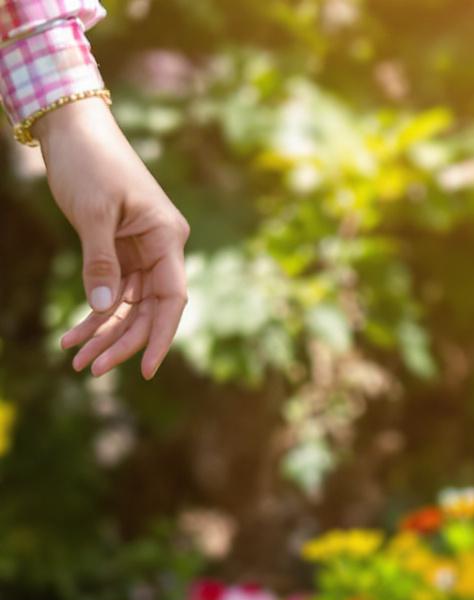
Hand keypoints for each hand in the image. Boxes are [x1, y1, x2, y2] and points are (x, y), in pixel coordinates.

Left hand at [36, 96, 189, 378]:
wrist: (74, 128)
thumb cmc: (90, 163)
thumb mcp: (92, 213)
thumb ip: (100, 262)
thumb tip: (101, 308)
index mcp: (167, 238)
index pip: (171, 298)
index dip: (161, 336)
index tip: (149, 369)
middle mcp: (160, 249)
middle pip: (148, 309)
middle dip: (121, 341)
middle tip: (91, 369)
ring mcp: (140, 251)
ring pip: (128, 305)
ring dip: (103, 332)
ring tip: (76, 359)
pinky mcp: (118, 249)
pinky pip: (111, 290)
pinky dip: (92, 312)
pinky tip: (74, 334)